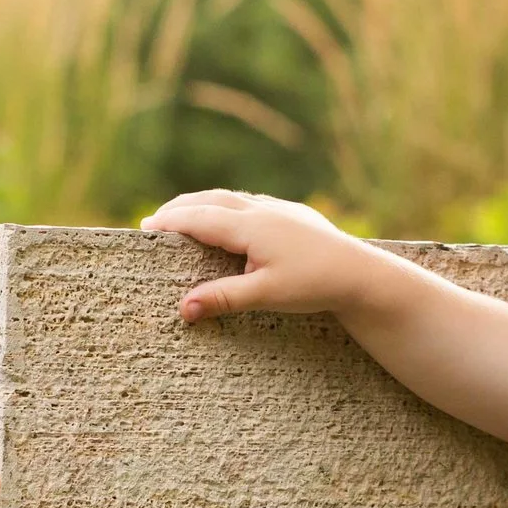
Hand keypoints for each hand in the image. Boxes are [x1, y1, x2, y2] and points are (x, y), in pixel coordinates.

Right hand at [141, 190, 395, 323]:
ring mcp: (280, 209)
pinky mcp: (294, 215)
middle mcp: (262, 210)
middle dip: (180, 208)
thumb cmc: (315, 284)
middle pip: (210, 200)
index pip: (199, 218)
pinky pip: (251, 203)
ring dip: (203, 204)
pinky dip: (228, 207)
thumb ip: (223, 299)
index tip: (145, 228)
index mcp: (251, 226)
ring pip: (231, 198)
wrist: (362, 273)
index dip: (170, 222)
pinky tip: (228, 219)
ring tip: (183, 216)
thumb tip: (183, 309)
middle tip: (155, 221)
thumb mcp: (266, 295)